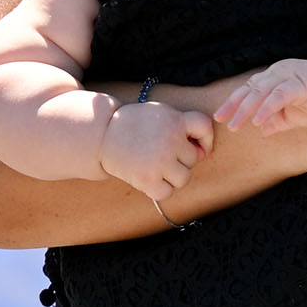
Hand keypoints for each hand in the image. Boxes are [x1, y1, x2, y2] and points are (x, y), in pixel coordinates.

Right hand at [98, 100, 214, 200]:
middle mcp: (170, 140)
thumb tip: (204, 154)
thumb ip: (183, 126)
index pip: (205, 127)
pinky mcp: (146, 179)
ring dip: (173, 176)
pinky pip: (167, 192)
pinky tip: (150, 178)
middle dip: (181, 158)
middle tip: (159, 152)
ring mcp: (159, 160)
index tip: (194, 143)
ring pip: (184, 178)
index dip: (205, 138)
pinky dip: (161, 189)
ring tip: (156, 166)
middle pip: (194, 158)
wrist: (101, 135)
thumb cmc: (135, 125)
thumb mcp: (160, 113)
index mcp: (174, 119)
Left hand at [215, 57, 306, 134]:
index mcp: (275, 78)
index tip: (219, 118)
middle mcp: (279, 73)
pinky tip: (258, 120)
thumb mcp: (295, 115)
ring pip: (262, 91)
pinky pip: (280, 95)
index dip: (233, 102)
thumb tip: (262, 130)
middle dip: (234, 105)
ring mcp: (290, 76)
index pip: (249, 89)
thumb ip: (278, 121)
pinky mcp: (302, 83)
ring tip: (236, 125)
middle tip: (221, 121)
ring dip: (247, 108)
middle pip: (250, 88)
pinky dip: (267, 107)